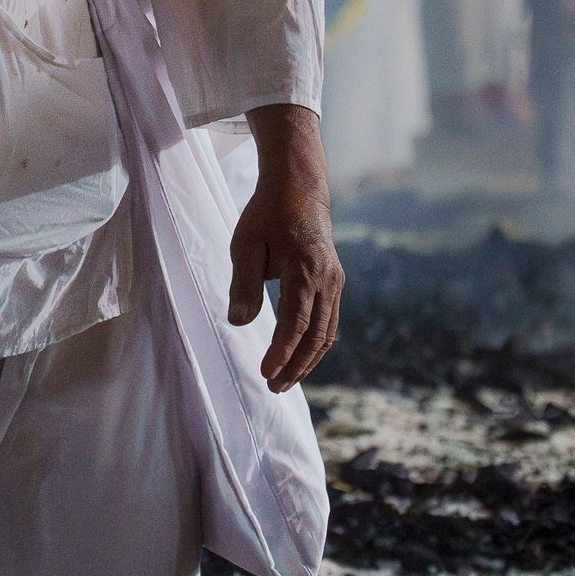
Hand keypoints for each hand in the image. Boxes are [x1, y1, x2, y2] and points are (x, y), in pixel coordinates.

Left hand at [228, 103, 342, 391]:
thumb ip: (244, 284)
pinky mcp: (334, 280)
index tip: (265, 374)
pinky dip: (315, 343)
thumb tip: (240, 323)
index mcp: (305, 270)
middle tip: (274, 388)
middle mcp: (327, 279)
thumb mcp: (246, 244)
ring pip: (327, 332)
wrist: (299, 187)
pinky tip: (299, 356)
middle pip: (316, 336)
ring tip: (285, 380)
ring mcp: (335, 280)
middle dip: (296, 366)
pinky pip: (329, 320)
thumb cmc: (268, 214)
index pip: (295, 324)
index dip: (281, 353)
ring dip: (308, 360)